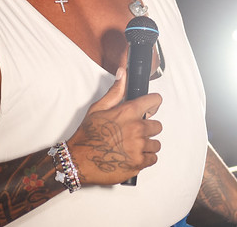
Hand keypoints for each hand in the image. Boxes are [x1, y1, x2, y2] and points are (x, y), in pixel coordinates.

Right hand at [67, 67, 162, 184]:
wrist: (78, 160)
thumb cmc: (87, 135)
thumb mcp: (99, 108)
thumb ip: (116, 91)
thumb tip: (123, 73)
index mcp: (129, 112)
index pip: (155, 101)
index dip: (153, 104)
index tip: (150, 108)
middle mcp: (137, 128)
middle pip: (157, 125)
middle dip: (148, 128)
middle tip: (135, 132)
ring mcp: (139, 147)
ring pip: (156, 144)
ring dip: (147, 144)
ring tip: (132, 145)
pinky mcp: (138, 164)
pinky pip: (153, 158)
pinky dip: (145, 158)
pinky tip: (133, 155)